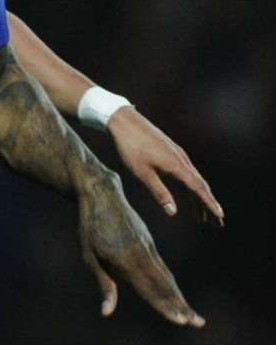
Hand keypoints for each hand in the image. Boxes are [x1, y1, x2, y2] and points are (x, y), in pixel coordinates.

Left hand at [75, 173, 203, 326]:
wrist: (103, 194)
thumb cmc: (91, 226)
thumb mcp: (90, 255)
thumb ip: (104, 284)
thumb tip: (107, 313)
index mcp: (126, 259)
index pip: (148, 289)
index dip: (164, 306)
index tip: (180, 321)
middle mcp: (142, 254)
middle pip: (164, 285)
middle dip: (180, 306)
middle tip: (198, 324)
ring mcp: (148, 247)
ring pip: (166, 277)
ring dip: (179, 297)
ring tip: (192, 315)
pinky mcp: (149, 242)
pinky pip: (161, 267)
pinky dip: (170, 283)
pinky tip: (174, 295)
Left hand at [108, 107, 222, 224]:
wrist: (125, 121)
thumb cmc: (131, 147)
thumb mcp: (143, 173)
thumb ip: (159, 192)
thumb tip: (173, 212)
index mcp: (178, 165)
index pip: (199, 189)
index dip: (209, 204)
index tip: (220, 217)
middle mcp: (182, 160)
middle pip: (200, 186)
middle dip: (209, 205)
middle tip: (217, 223)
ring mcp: (178, 155)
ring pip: (194, 179)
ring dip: (200, 198)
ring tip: (202, 216)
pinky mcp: (171, 152)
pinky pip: (187, 173)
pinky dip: (191, 187)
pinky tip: (190, 194)